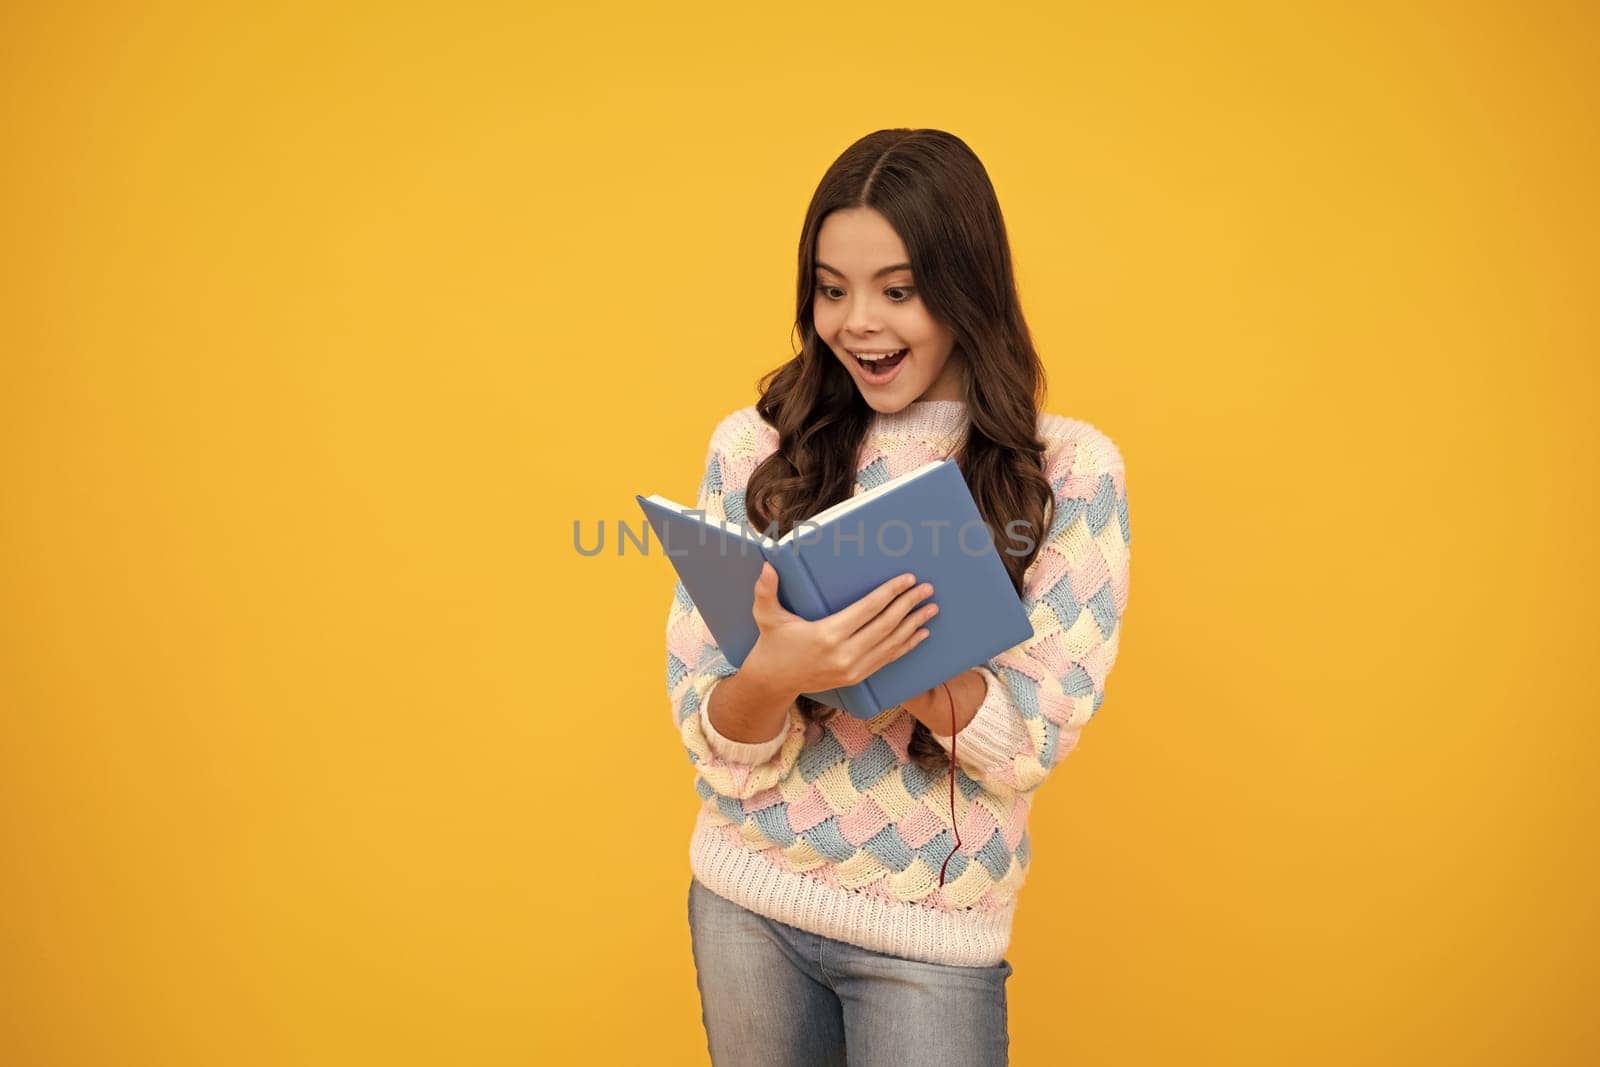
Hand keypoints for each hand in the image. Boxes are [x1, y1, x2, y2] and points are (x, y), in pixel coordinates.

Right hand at [741, 562, 939, 697]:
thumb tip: (767, 567)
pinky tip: (921, 634)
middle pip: (886, 625)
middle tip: (927, 589)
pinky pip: (888, 659)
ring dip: (914, 625)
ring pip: (891, 643)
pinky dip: (907, 646)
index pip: (868, 609)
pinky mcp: (857, 677)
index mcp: (827, 634)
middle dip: (909, 605)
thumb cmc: (772, 644)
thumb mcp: (766, 616)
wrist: (773, 681)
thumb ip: (766, 591)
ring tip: (931, 609)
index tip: (908, 579)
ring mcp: (853, 668)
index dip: (890, 593)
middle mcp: (844, 654)